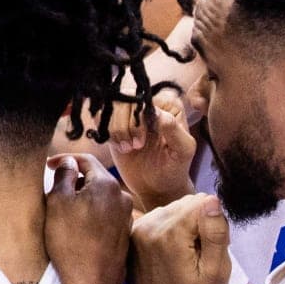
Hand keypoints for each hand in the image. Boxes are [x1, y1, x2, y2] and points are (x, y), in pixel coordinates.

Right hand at [45, 154, 133, 283]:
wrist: (91, 282)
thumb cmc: (71, 240)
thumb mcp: (58, 202)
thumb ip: (64, 176)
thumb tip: (69, 163)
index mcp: (107, 184)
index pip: (86, 160)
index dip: (65, 159)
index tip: (48, 165)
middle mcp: (122, 197)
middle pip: (94, 178)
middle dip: (74, 180)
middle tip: (54, 190)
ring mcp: (125, 216)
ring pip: (100, 197)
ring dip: (83, 198)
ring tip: (64, 210)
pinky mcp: (123, 234)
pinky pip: (105, 214)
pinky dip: (91, 213)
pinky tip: (78, 226)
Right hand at [109, 91, 196, 211]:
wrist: (157, 186)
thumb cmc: (174, 168)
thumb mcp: (183, 151)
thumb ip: (175, 131)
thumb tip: (159, 114)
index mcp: (167, 104)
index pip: (144, 97)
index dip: (138, 118)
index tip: (142, 142)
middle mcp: (147, 103)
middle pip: (124, 98)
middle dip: (125, 125)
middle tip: (134, 147)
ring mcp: (129, 112)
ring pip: (110, 106)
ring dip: (116, 129)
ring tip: (127, 148)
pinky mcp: (114, 123)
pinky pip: (101, 116)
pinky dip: (106, 132)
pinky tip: (118, 146)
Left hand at [129, 193, 230, 283]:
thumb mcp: (217, 272)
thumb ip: (216, 233)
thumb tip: (211, 200)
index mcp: (169, 232)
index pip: (202, 202)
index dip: (214, 225)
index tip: (211, 250)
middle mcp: (148, 225)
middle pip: (187, 203)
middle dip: (200, 223)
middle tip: (200, 256)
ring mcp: (137, 229)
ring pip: (175, 209)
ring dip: (186, 226)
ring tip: (187, 257)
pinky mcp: (133, 235)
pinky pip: (161, 218)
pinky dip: (172, 230)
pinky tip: (173, 255)